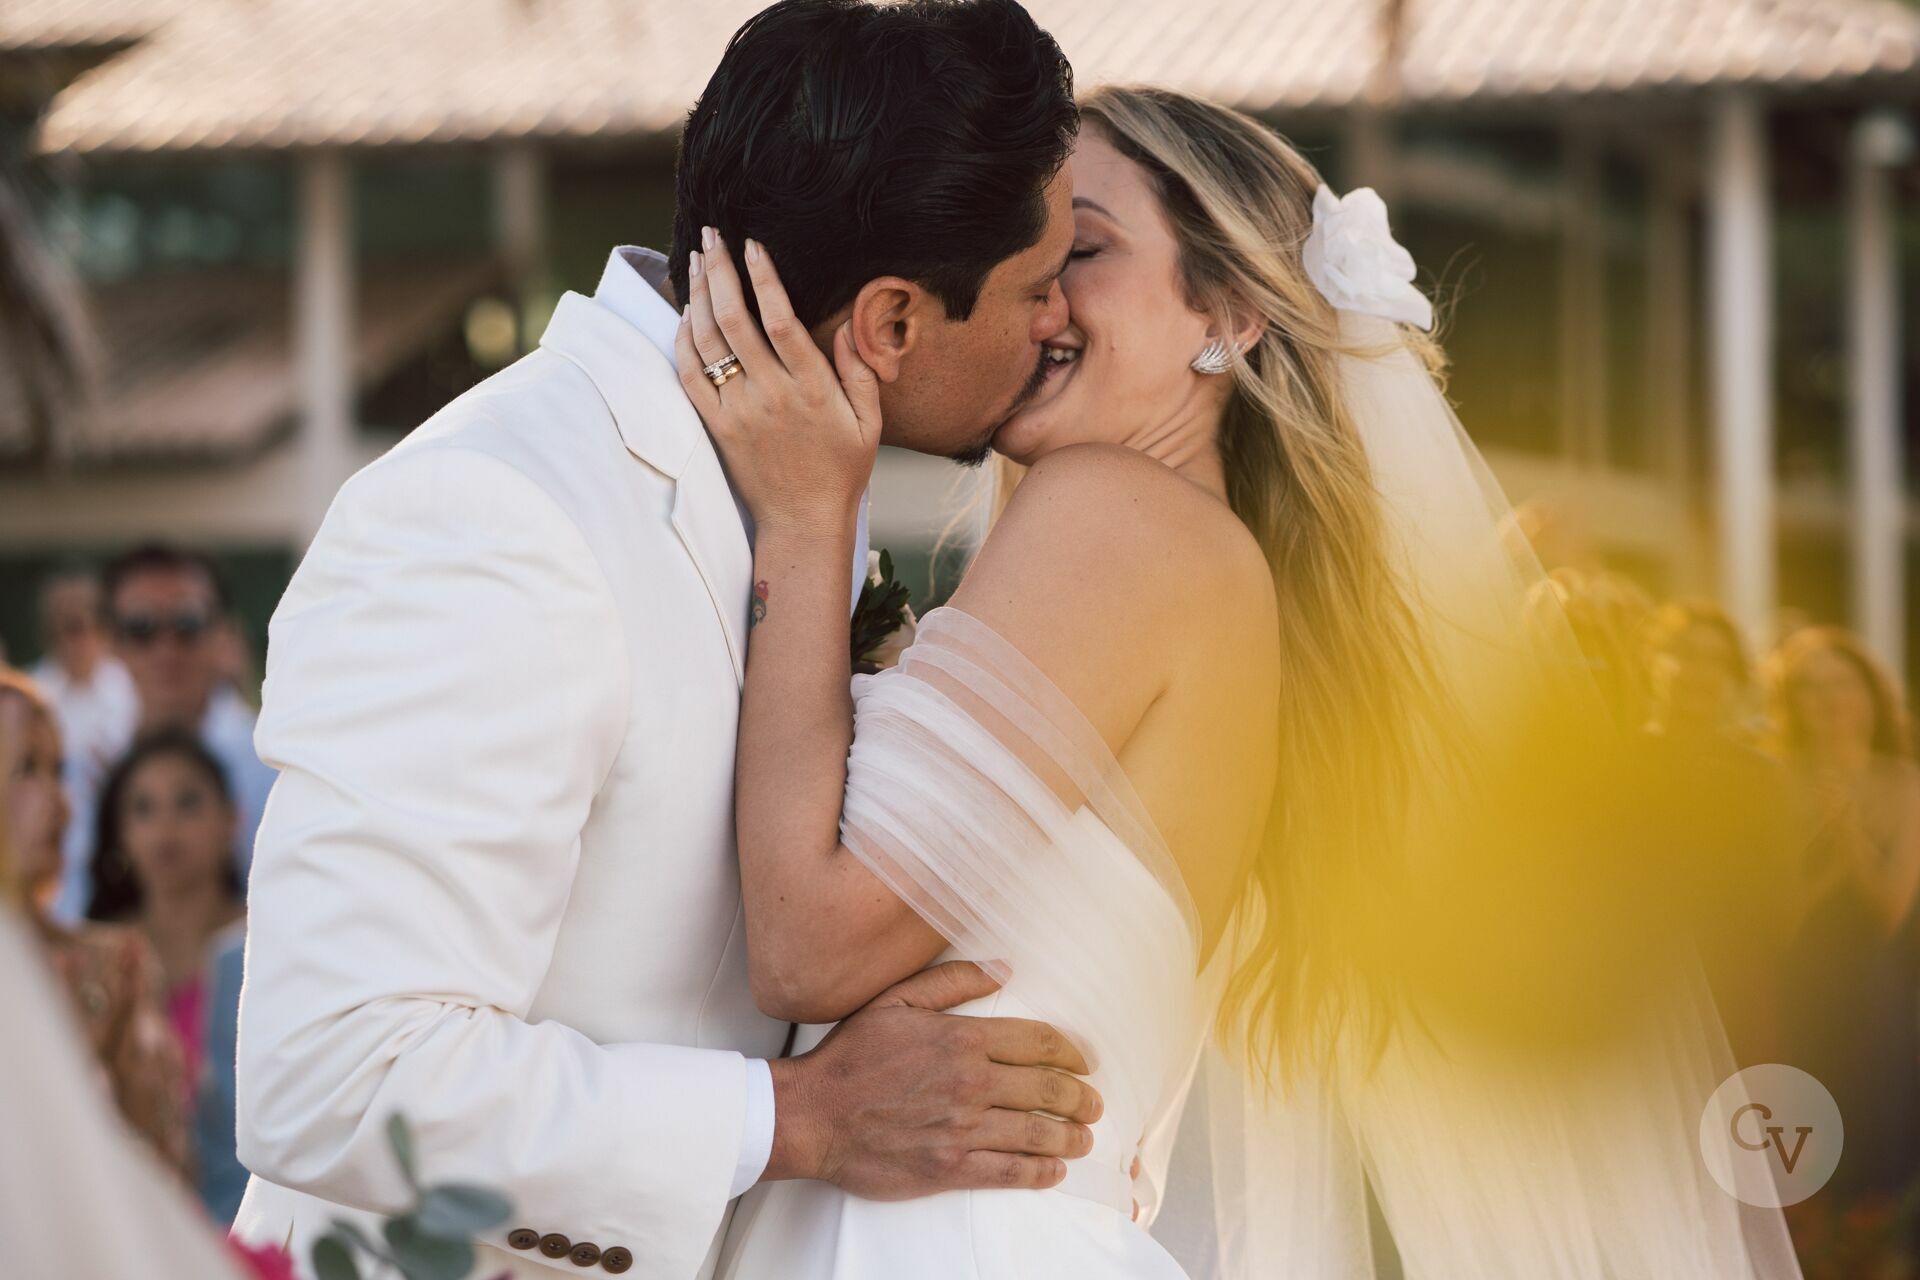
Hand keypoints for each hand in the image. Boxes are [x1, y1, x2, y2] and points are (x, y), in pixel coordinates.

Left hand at [676, 228, 879, 538]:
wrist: (802, 521)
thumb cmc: (841, 470)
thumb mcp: (868, 422)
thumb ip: (858, 371)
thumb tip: (843, 326)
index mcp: (811, 388)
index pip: (782, 320)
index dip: (764, 277)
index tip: (753, 244)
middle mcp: (770, 395)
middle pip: (735, 320)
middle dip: (722, 271)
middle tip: (714, 236)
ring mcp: (737, 410)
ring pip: (707, 341)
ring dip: (699, 295)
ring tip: (699, 261)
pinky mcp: (716, 425)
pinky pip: (689, 374)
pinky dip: (683, 339)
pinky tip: (687, 312)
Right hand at [764, 961, 1101, 1197]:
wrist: (810, 1114)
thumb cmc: (850, 1056)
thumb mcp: (896, 1000)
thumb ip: (953, 981)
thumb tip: (1003, 966)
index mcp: (961, 1038)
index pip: (1038, 1042)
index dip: (1070, 1052)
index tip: (1084, 1061)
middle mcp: (970, 1083)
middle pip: (1048, 1088)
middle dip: (1081, 1097)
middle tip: (1094, 1103)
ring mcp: (962, 1128)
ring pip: (1037, 1132)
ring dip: (1070, 1136)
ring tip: (1085, 1137)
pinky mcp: (950, 1168)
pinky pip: (1009, 1172)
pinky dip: (1040, 1172)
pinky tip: (1054, 1170)